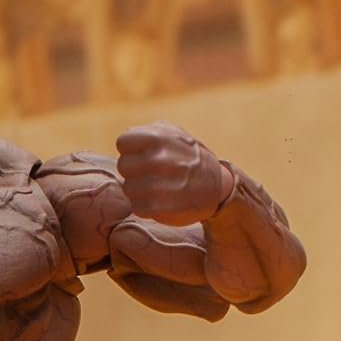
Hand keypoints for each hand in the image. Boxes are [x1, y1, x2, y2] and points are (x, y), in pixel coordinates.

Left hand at [116, 122, 232, 226]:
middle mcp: (157, 159)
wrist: (218, 186)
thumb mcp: (173, 134)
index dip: (132, 149)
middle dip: (135, 169)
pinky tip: (160, 200)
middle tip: (153, 172)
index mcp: (158, 137)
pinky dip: (146, 205)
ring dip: (140, 189)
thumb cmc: (188, 157)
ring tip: (158, 186)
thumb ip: (146, 132)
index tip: (144, 154)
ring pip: (128, 187)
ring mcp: (157, 185)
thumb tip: (123, 141)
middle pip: (123, 165)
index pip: (123, 141)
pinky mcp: (157, 208)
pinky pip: (136, 206)